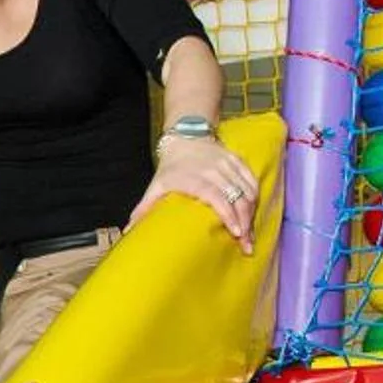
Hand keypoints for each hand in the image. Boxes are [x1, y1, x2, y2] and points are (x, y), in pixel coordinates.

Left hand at [132, 136, 260, 253]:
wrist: (186, 138)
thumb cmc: (170, 169)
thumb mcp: (155, 186)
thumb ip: (144, 209)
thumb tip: (128, 232)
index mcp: (194, 178)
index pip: (216, 197)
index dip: (228, 214)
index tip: (235, 233)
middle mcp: (214, 170)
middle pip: (236, 197)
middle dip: (244, 221)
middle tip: (247, 244)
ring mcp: (228, 164)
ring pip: (247, 190)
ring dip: (251, 213)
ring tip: (250, 235)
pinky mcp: (237, 161)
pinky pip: (251, 180)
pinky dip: (255, 197)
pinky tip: (254, 213)